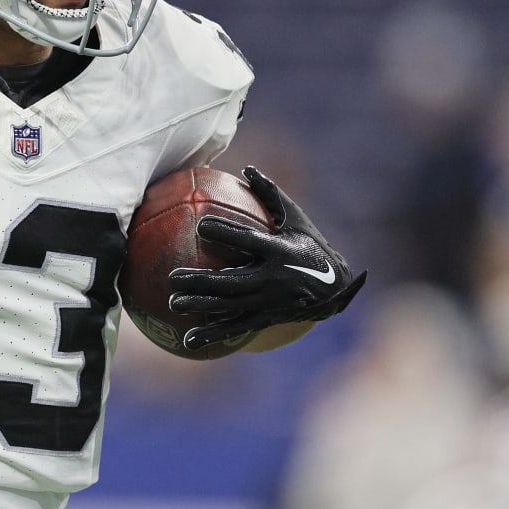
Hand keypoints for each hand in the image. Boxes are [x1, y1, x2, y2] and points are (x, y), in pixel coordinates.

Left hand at [167, 166, 366, 349]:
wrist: (335, 288)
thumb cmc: (310, 245)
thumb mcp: (296, 218)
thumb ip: (271, 194)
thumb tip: (247, 168)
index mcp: (278, 250)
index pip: (248, 241)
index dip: (225, 233)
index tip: (200, 225)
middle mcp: (273, 278)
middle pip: (231, 281)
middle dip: (201, 280)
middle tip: (173, 276)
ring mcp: (269, 302)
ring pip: (230, 307)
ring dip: (201, 305)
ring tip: (174, 302)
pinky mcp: (266, 319)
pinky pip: (236, 328)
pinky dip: (212, 334)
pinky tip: (188, 340)